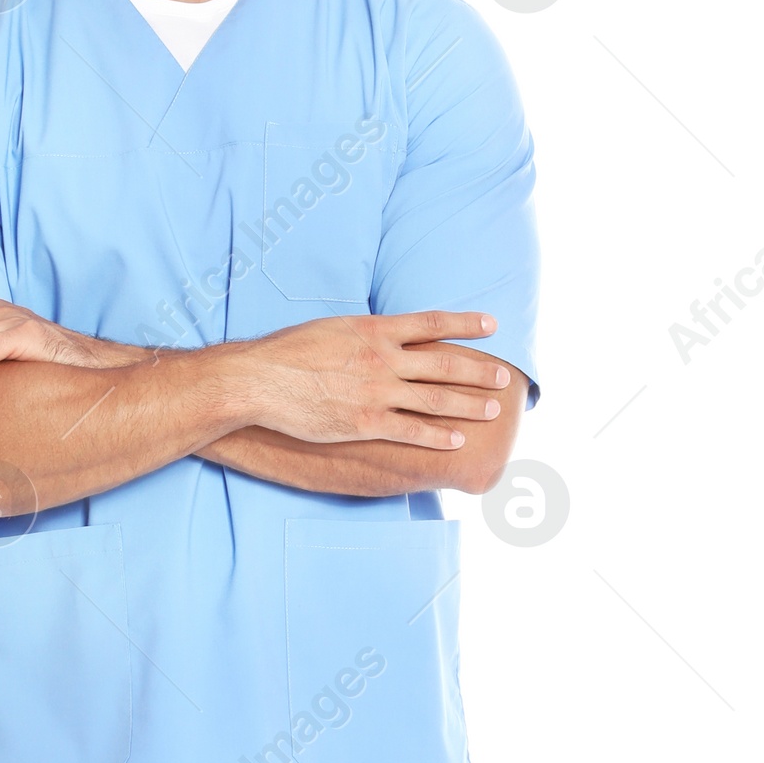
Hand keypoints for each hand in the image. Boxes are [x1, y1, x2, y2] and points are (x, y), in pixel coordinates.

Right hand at [231, 310, 510, 448]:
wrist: (259, 380)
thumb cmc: (288, 352)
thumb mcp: (332, 327)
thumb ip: (364, 333)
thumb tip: (382, 334)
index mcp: (375, 329)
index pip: (432, 323)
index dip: (466, 324)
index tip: (492, 325)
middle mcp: (382, 357)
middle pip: (443, 363)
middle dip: (478, 370)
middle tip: (504, 377)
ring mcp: (376, 391)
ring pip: (434, 398)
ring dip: (468, 404)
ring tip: (492, 409)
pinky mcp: (365, 422)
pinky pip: (411, 431)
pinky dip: (438, 436)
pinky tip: (458, 439)